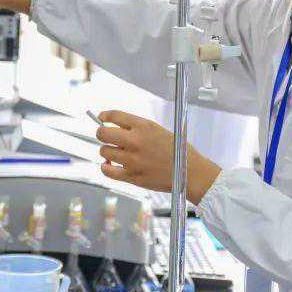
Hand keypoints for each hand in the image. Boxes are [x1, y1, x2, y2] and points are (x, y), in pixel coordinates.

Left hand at [95, 110, 221, 203]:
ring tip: (114, 153)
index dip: (104, 116)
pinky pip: (107, 171)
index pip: (114, 115)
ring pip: (104, 151)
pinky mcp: (132, 176)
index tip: (102, 118)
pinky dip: (105, 167)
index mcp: (143, 126)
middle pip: (103, 133)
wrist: (190, 172)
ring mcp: (132, 160)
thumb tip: (115, 126)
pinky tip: (109, 165)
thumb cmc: (177, 151)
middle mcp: (135, 141)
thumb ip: (137, 127)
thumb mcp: (158, 130)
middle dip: (101, 133)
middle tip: (105, 136)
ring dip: (107, 151)